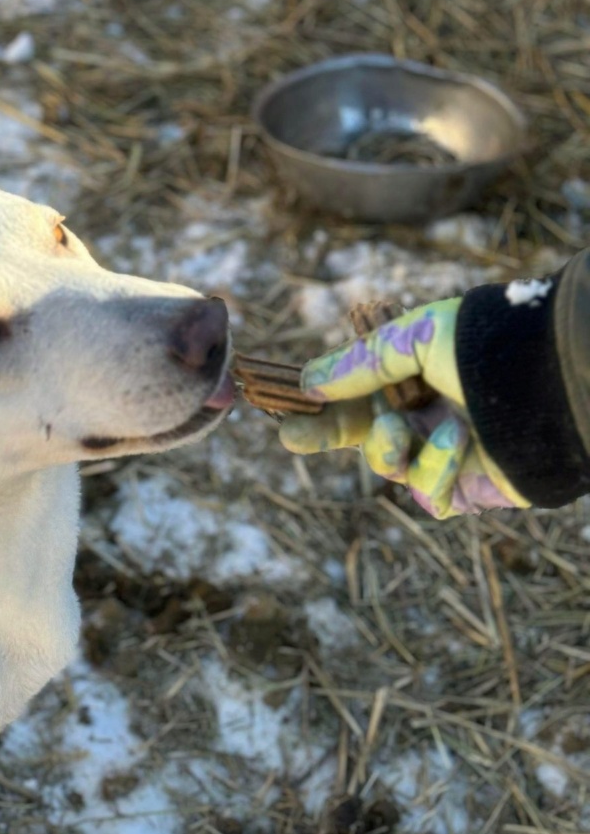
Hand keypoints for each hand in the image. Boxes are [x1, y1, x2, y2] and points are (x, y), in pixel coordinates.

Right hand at [279, 298, 528, 518]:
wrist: (549, 382)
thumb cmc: (485, 349)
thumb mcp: (412, 338)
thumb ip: (358, 364)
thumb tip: (306, 384)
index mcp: (412, 377)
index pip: (353, 395)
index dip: (318, 405)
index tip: (284, 411)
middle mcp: (425, 415)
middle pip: (359, 436)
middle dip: (323, 435)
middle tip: (292, 436)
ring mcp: (443, 454)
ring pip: (386, 467)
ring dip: (389, 448)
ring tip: (410, 426)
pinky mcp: (465, 489)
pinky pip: (426, 495)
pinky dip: (435, 467)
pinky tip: (458, 440)